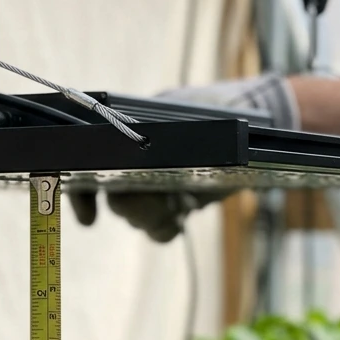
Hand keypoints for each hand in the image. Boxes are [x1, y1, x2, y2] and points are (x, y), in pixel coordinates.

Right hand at [69, 73, 299, 241]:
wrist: (256, 126)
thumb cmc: (220, 109)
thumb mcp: (188, 117)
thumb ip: (162, 139)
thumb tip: (136, 160)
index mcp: (129, 134)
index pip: (91, 165)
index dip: (84, 195)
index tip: (89, 218)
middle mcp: (135, 160)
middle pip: (117, 200)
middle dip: (139, 210)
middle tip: (169, 205)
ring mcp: (153, 183)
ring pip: (136, 218)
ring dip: (157, 218)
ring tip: (182, 204)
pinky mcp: (172, 202)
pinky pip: (157, 229)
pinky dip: (166, 228)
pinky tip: (180, 217)